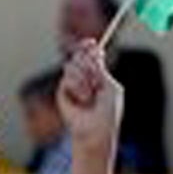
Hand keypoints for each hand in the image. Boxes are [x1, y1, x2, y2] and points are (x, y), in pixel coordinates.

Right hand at [56, 39, 122, 157]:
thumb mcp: (110, 86)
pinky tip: (83, 98)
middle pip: (78, 56)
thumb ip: (101, 69)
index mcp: (97, 76)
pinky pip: (66, 78)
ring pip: (71, 66)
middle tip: (92, 70)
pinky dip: (77, 87)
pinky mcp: (63, 93)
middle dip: (85, 60)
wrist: (95, 130)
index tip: (90, 42)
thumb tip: (97, 50)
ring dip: (83, 77)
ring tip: (90, 94)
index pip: (90, 56)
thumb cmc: (108, 112)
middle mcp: (84, 78)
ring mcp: (72, 85)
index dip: (88, 48)